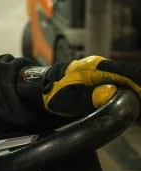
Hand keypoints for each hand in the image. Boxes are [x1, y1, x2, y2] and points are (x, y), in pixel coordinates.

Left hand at [20, 56, 140, 116]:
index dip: (137, 85)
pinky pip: (115, 84)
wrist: (40, 89)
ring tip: (136, 103)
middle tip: (139, 103)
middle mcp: (99, 66)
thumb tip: (112, 92)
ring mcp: (98, 72)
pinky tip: (127, 102)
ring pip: (122, 80)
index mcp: (94, 67)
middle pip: (126, 76)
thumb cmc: (53, 92)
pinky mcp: (97, 79)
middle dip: (136, 89)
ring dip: (130, 91)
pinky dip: (123, 92)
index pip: (124, 74)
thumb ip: (91, 97)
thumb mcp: (70, 98)